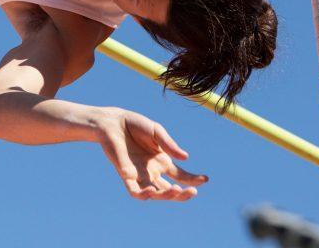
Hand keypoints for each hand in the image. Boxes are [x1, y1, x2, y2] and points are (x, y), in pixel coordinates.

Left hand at [93, 107, 207, 200]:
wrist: (113, 122)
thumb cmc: (135, 125)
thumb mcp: (156, 131)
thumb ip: (169, 144)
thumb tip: (185, 158)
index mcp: (162, 161)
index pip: (181, 176)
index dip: (193, 180)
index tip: (205, 179)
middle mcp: (152, 171)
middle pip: (170, 190)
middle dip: (182, 194)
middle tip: (192, 191)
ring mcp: (139, 174)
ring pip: (155, 194)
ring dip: (165, 196)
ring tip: (176, 190)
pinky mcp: (126, 175)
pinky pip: (134, 191)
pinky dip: (142, 194)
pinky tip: (150, 189)